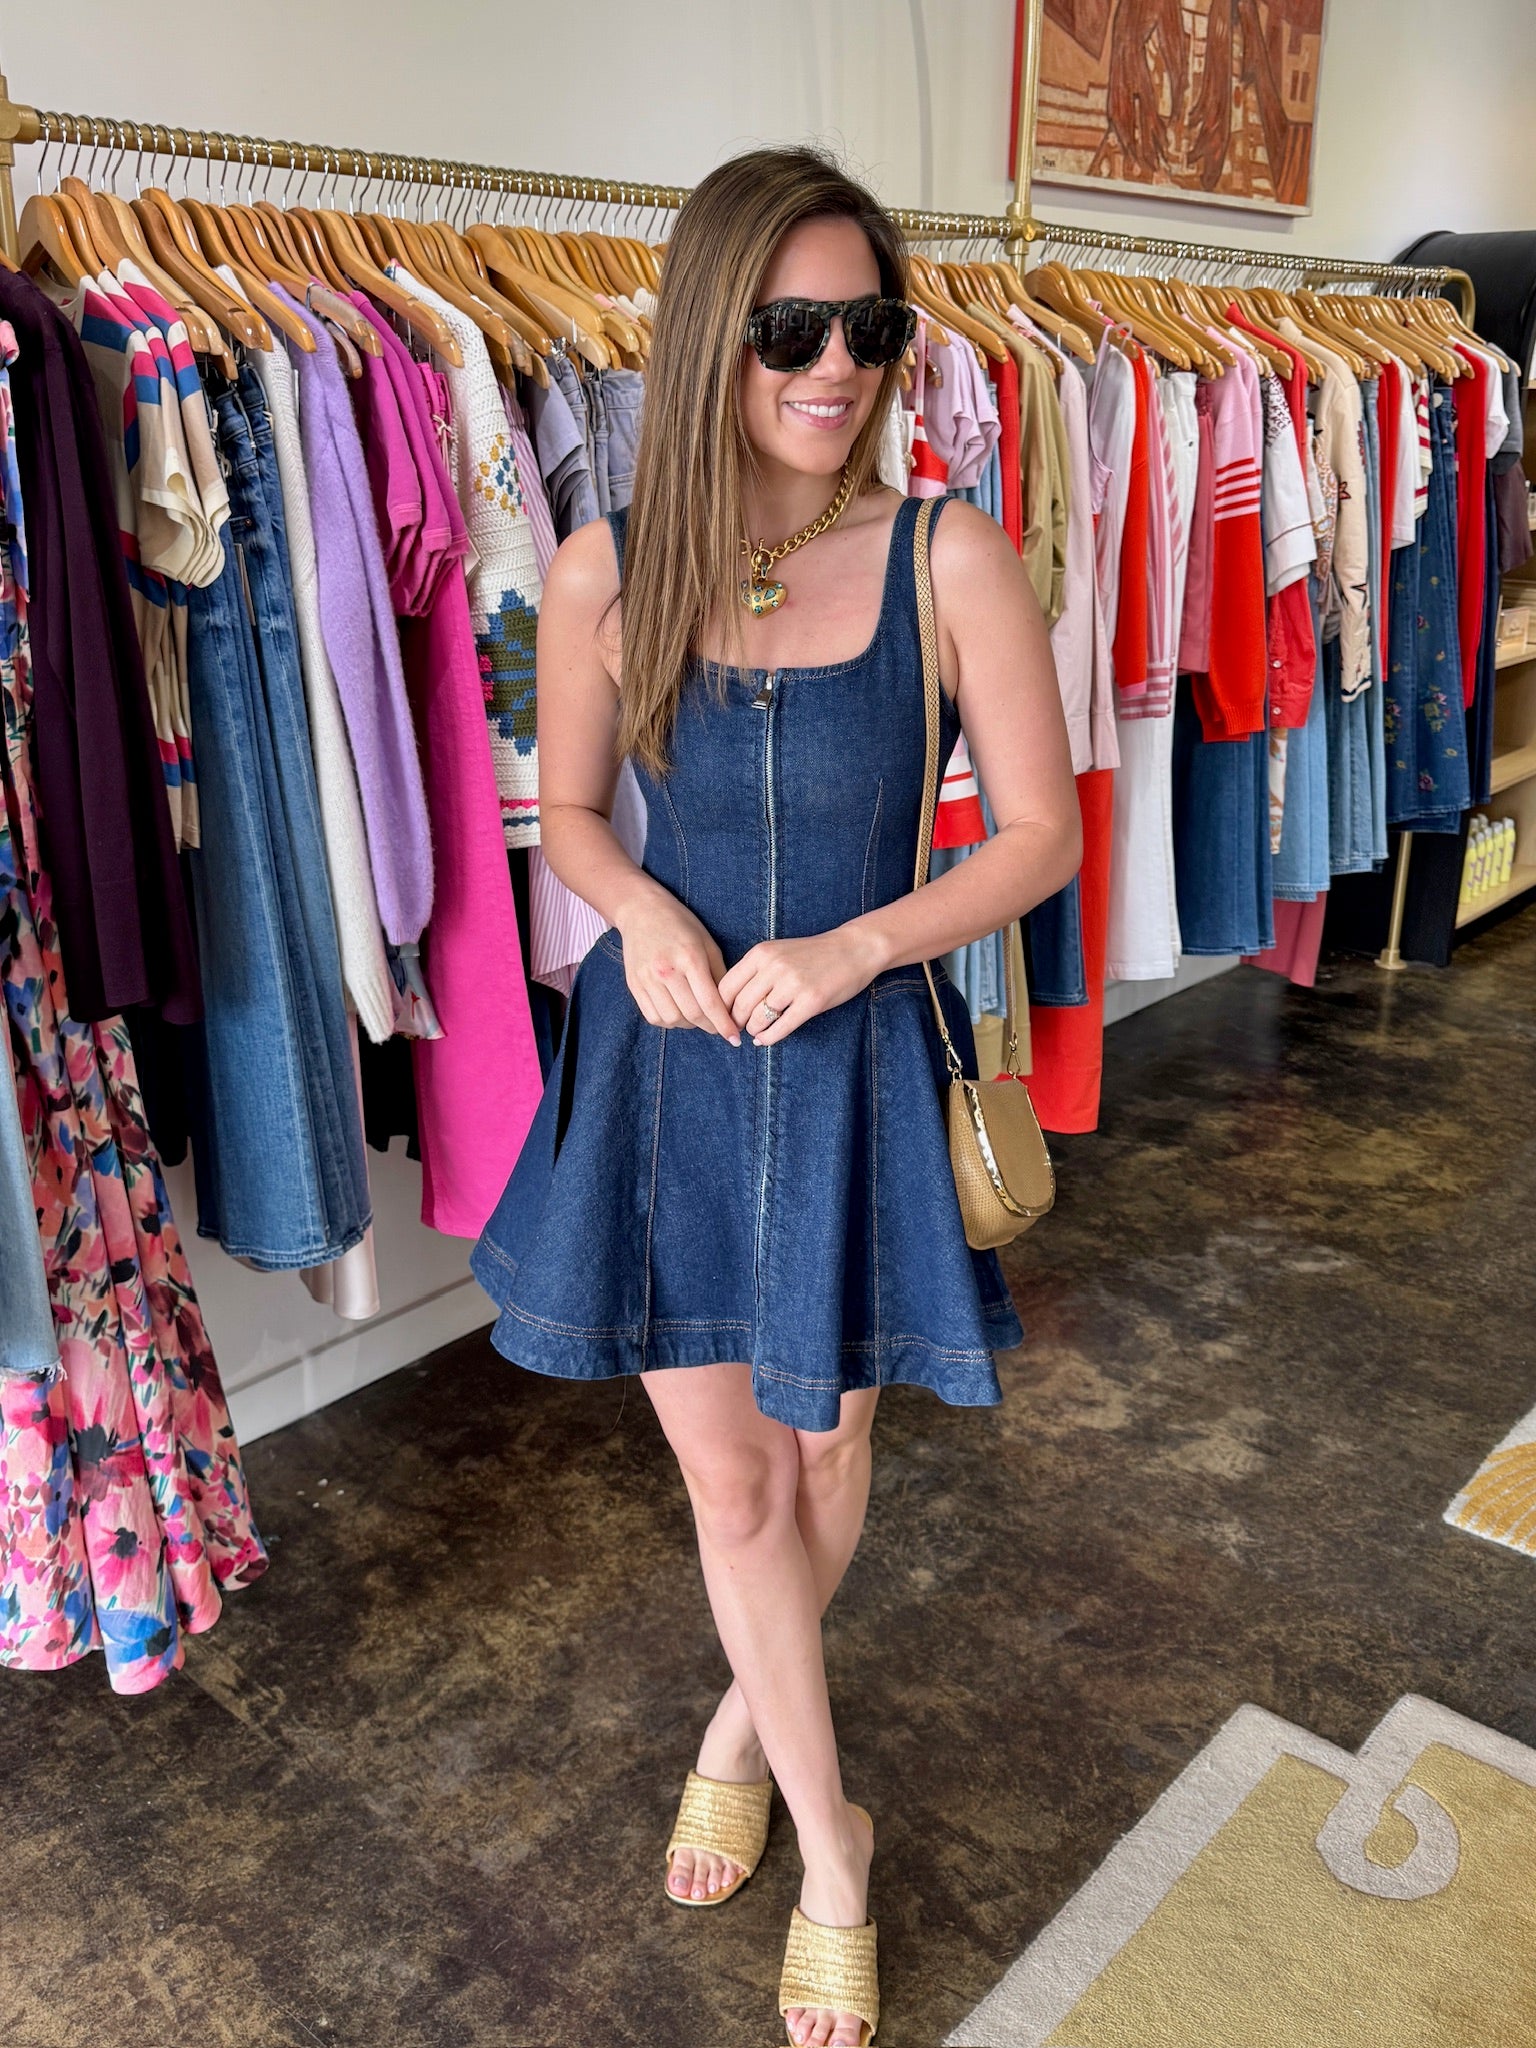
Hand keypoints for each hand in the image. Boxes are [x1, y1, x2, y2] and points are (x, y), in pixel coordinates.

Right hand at [612, 891, 741, 1040]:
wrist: (641, 911)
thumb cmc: (680, 925)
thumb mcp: (707, 943)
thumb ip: (719, 975)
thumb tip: (730, 1006)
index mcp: (689, 958)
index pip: (710, 1003)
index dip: (724, 1025)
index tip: (735, 1039)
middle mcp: (666, 971)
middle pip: (692, 1015)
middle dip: (710, 1027)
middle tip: (719, 1027)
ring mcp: (647, 980)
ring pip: (672, 1020)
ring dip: (689, 1025)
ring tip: (697, 1016)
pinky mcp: (634, 985)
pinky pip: (654, 1017)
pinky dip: (669, 1021)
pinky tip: (678, 1012)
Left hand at [718, 925, 888, 1045]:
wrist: (854, 949)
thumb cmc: (813, 954)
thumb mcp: (778, 952)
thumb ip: (754, 972)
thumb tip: (729, 1003)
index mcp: (761, 953)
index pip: (725, 987)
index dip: (720, 1008)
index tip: (723, 1018)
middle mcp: (774, 967)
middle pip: (739, 1006)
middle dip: (735, 1023)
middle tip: (737, 1030)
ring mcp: (793, 984)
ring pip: (757, 1019)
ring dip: (752, 1030)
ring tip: (756, 1032)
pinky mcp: (811, 1001)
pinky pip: (780, 1027)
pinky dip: (768, 1038)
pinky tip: (765, 1040)